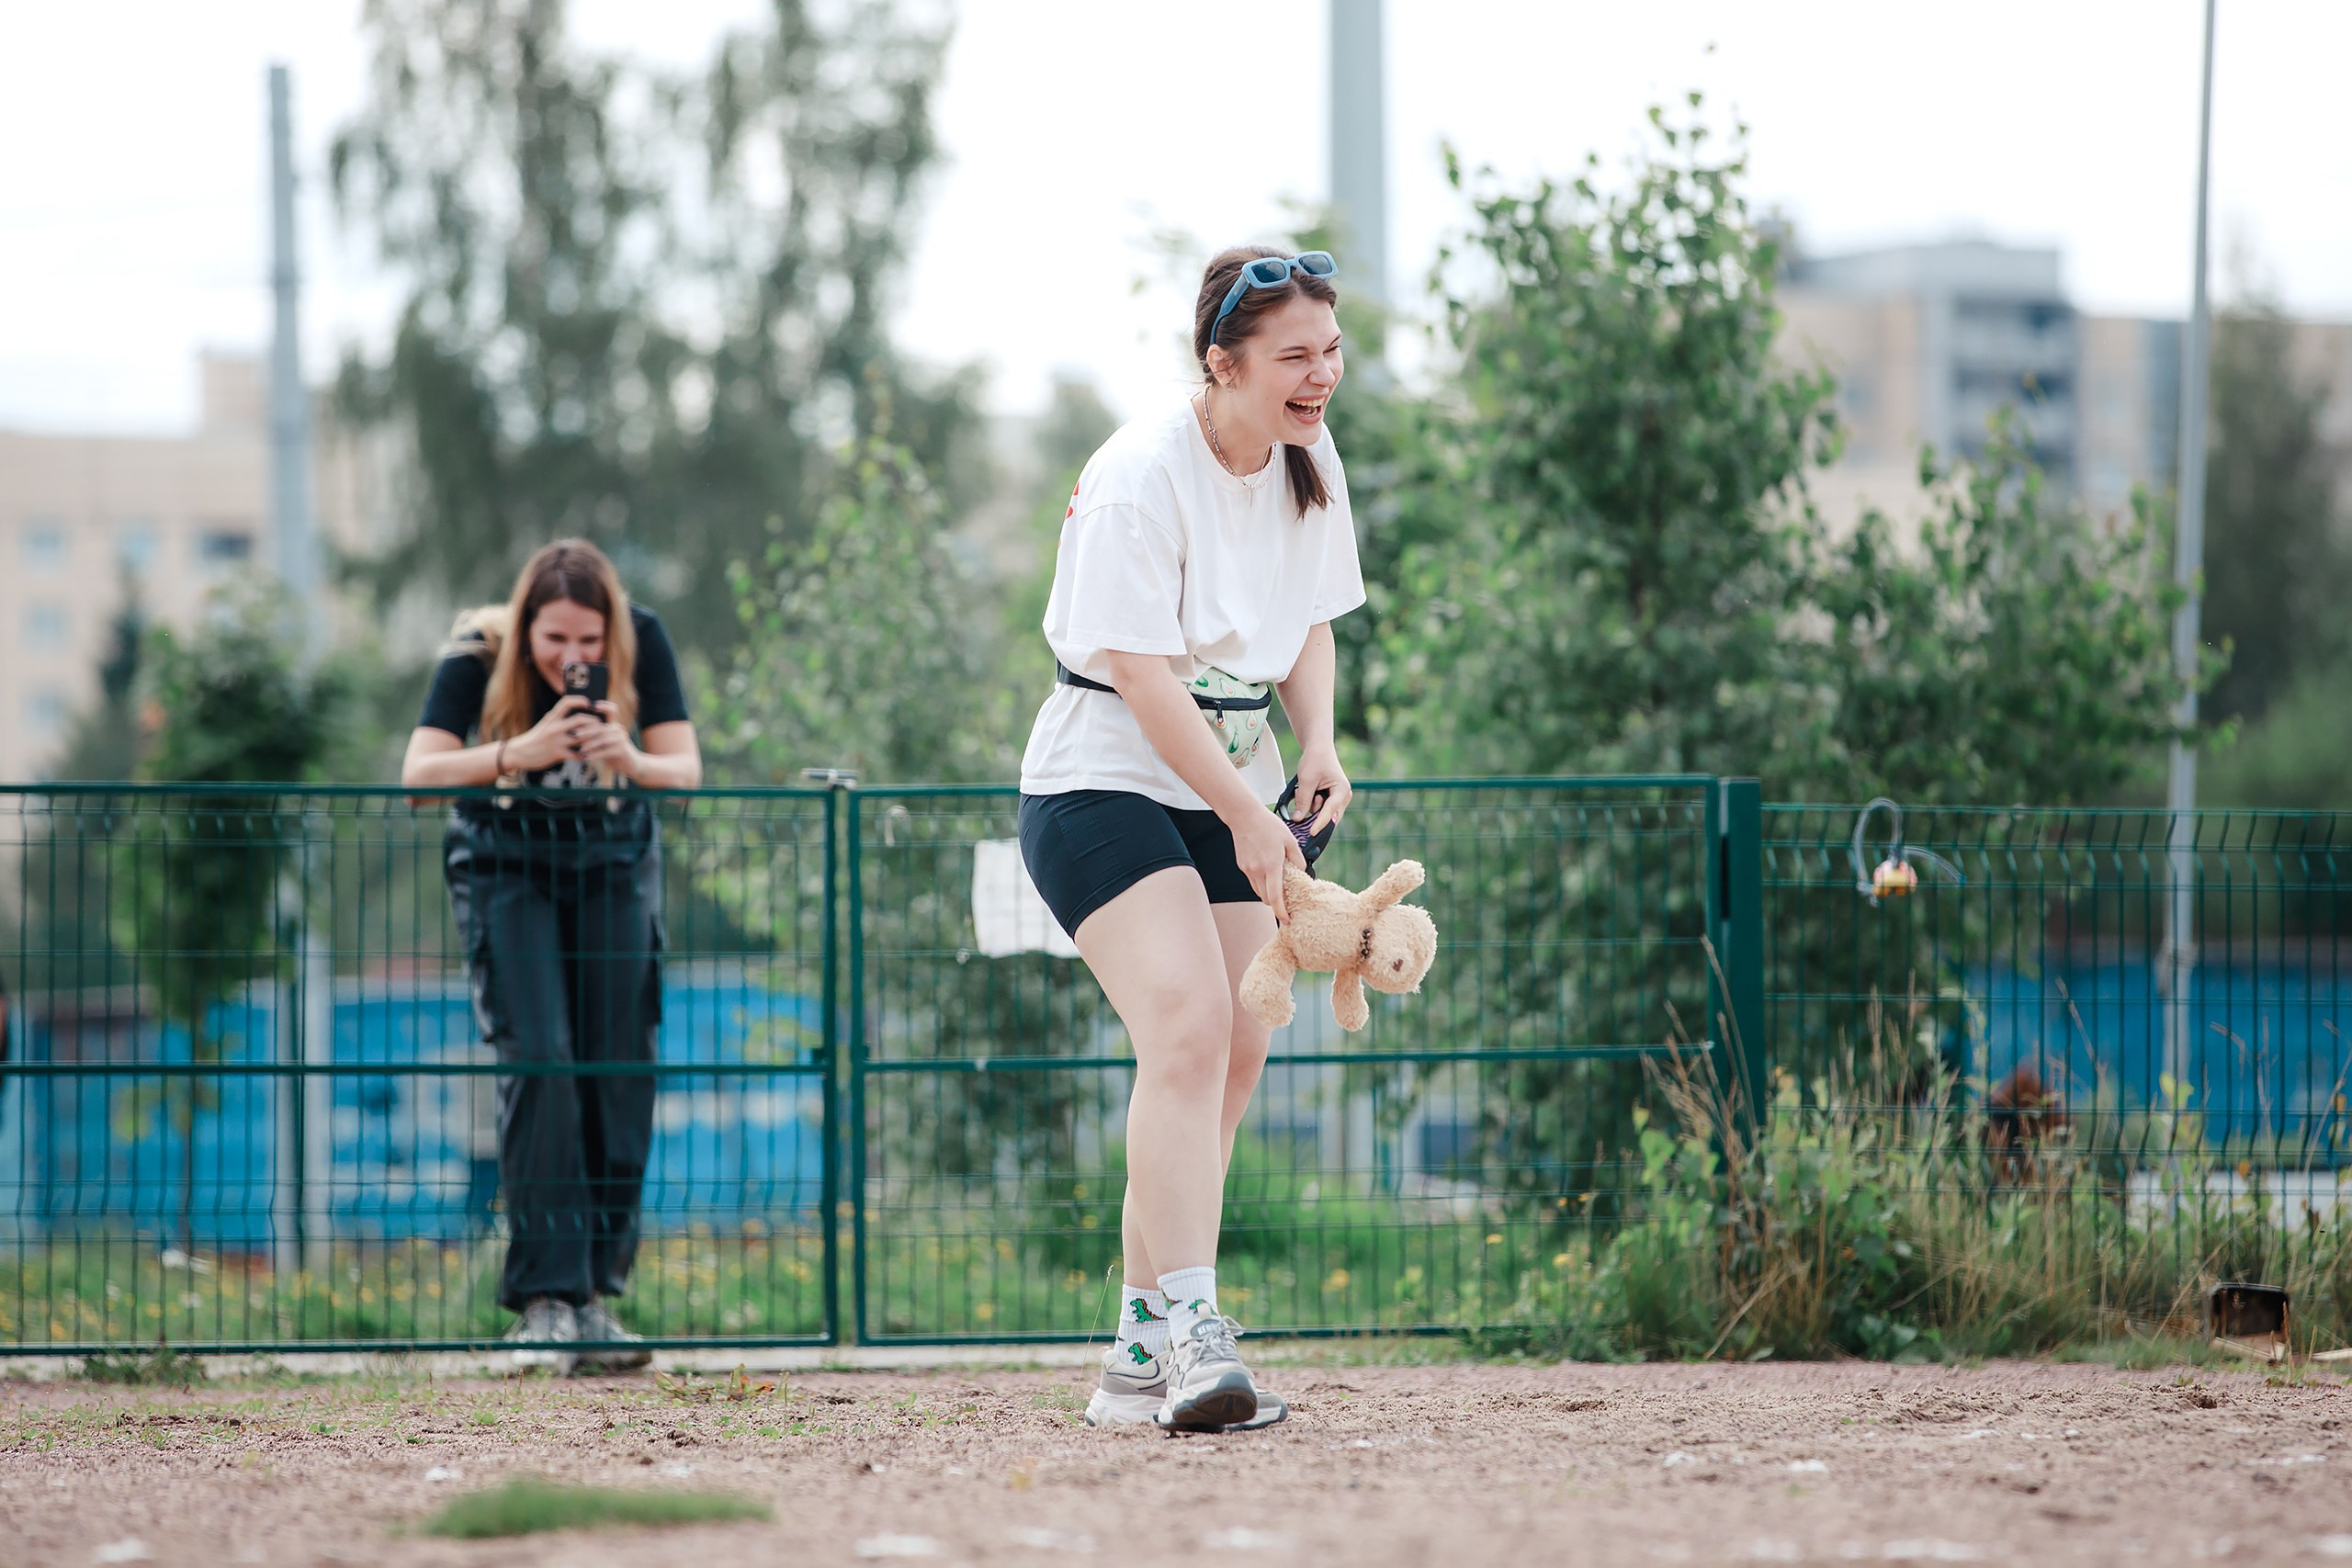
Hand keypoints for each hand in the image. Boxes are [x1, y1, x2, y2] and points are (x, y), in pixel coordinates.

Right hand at [503, 694, 592, 772]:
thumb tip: (580, 717)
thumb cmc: (537, 738)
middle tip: (601, 724)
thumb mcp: (546, 724)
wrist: (520, 753)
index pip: (567, 702)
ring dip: (593, 737)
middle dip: (594, 721)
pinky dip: (586, 753)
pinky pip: (577, 753)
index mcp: (552, 717)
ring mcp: (557, 741)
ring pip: (582, 736)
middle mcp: (554, 727)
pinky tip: (591, 753)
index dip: (580, 700)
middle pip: (580, 719)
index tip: (589, 702)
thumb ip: (560, 719)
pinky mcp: (558, 754)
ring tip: (599, 738)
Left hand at [574, 700, 644, 779]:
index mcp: (614, 725)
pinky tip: (587, 758)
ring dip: (590, 744)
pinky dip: (595, 755)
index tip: (592, 706)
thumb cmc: (614, 752)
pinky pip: (606, 751)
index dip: (604, 706)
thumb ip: (595, 735)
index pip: (612, 710)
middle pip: (601, 727)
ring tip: (580, 749)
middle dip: (587, 731)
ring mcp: (621, 740)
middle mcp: (618, 730)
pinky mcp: (622, 750)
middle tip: (574, 734)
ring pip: (603, 739)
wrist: (632, 764)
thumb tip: (576, 731)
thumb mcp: (605, 742)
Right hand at [1230, 806, 1306, 923]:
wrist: (1244, 816)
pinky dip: (1261, 882)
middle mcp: (1257, 871)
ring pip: (1258, 891)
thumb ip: (1297, 859)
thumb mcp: (1289, 840)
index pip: (1275, 898)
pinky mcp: (1242, 866)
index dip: (1281, 913)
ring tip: (1277, 883)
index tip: (1287, 920)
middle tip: (1286, 899)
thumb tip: (1303, 872)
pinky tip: (1267, 871)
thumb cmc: (1268, 825)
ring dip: (1268, 893)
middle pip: (1266, 899)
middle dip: (1276, 903)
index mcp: (1271, 866)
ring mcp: (1248, 870)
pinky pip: (1253, 881)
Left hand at [1292, 743, 1352, 833]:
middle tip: (1304, 805)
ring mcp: (1338, 799)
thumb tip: (1298, 819)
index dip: (1320, 823)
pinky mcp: (1331, 800)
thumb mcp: (1306, 779)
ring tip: (1307, 789)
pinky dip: (1311, 804)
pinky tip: (1308, 792)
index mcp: (1342, 790)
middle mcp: (1343, 797)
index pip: (1330, 811)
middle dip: (1315, 814)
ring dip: (1312, 807)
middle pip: (1329, 817)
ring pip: (1323, 814)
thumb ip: (1303, 800)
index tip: (1312, 833)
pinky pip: (1320, 809)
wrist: (1318, 749)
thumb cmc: (1315, 760)